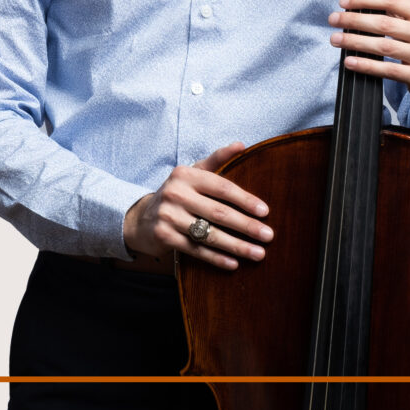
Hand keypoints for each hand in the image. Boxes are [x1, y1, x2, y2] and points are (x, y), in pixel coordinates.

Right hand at [123, 141, 272, 269]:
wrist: (141, 218)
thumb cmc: (177, 194)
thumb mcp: (192, 174)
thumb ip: (216, 160)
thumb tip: (242, 145)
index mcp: (185, 175)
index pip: (222, 187)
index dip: (245, 200)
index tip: (265, 212)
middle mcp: (175, 193)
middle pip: (219, 213)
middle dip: (246, 226)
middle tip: (268, 236)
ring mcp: (168, 216)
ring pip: (209, 234)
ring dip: (237, 246)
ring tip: (259, 253)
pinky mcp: (164, 236)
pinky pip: (196, 249)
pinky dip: (216, 258)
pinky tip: (234, 264)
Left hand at [331, 0, 409, 107]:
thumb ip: (381, 3)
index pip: (391, 0)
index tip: (343, 2)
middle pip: (383, 24)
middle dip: (353, 21)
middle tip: (333, 20)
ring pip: (384, 47)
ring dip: (355, 42)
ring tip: (335, 39)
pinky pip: (388, 70)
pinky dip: (366, 65)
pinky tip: (349, 61)